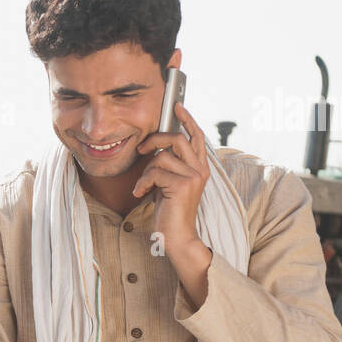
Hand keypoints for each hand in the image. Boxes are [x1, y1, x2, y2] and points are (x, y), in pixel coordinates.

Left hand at [132, 102, 210, 256]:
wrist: (176, 236)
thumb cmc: (170, 210)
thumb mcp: (169, 182)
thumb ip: (168, 164)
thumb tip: (155, 147)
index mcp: (199, 167)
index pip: (196, 136)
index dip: (186, 119)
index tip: (176, 105)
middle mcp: (200, 169)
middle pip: (177, 139)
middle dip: (155, 140)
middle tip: (141, 149)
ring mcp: (194, 177)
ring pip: (162, 157)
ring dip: (146, 171)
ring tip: (144, 186)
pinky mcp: (183, 185)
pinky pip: (155, 172)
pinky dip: (143, 183)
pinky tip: (141, 194)